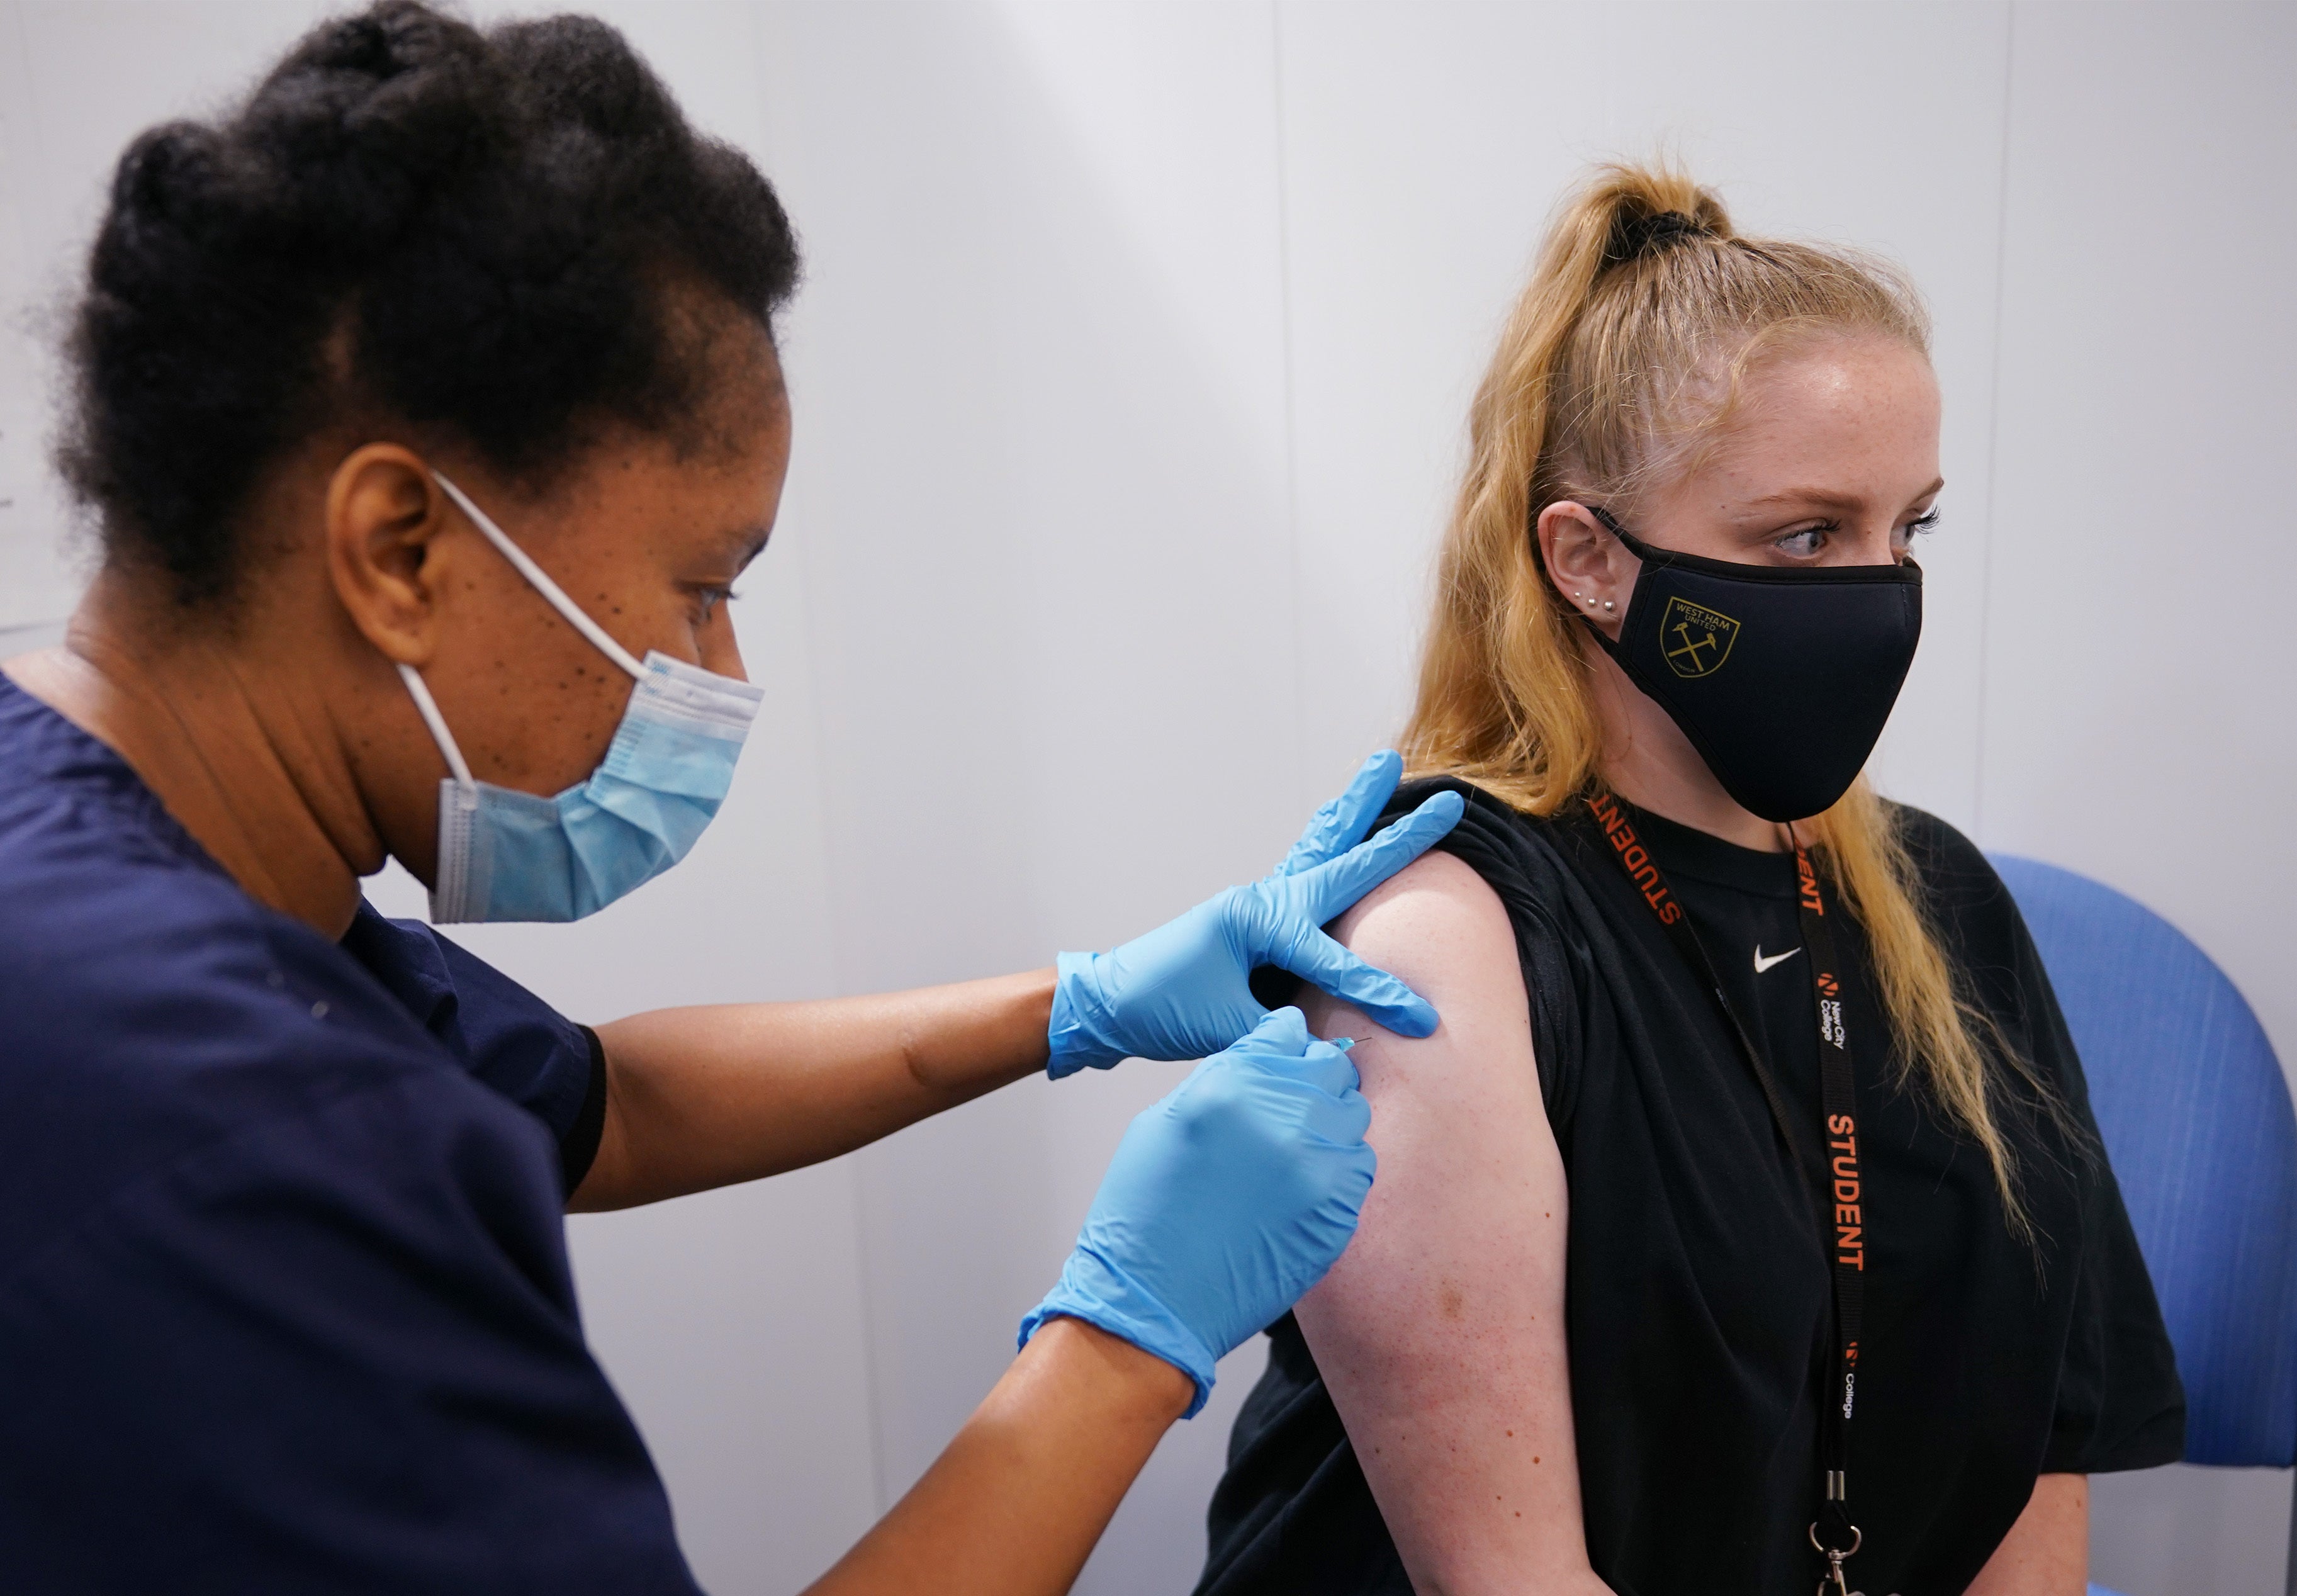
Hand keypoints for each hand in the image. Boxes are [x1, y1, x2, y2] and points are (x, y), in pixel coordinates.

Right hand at [1019, 1007, 1374, 1413]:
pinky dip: (1340, 1166)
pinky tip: (1306, 1181)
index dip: (1283, 1044)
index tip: (1282, 1058)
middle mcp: (1283, 1118)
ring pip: (1354, 1113)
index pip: (1287, 1033)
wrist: (1155, 1296)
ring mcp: (1317, 1168)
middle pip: (1330, 1067)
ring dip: (1331, 1120)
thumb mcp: (1165, 1121)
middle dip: (1313, 1077)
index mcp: (1233, 1084)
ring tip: (1297, 1145)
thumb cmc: (1147, 1211)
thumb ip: (1222, 1079)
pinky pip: (1360, 1166)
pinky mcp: (1336, 1212)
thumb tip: (1262, 1059)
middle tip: (1292, 1102)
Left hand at [1045, 750, 1463, 1075]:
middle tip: (1449, 800)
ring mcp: (1260, 904)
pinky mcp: (1257, 919)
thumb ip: (1283, 1035)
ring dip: (1357, 810)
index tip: (1423, 1022)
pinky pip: (1305, 870)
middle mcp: (1263, 901)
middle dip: (1400, 835)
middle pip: (1344, 861)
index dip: (1379, 994)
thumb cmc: (1161, 1009)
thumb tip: (1334, 1054)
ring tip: (1385, 765)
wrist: (1111, 1004)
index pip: (1334, 961)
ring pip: (1323, 848)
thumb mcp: (1225, 1029)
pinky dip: (1330, 842)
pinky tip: (1345, 823)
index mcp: (1258, 922)